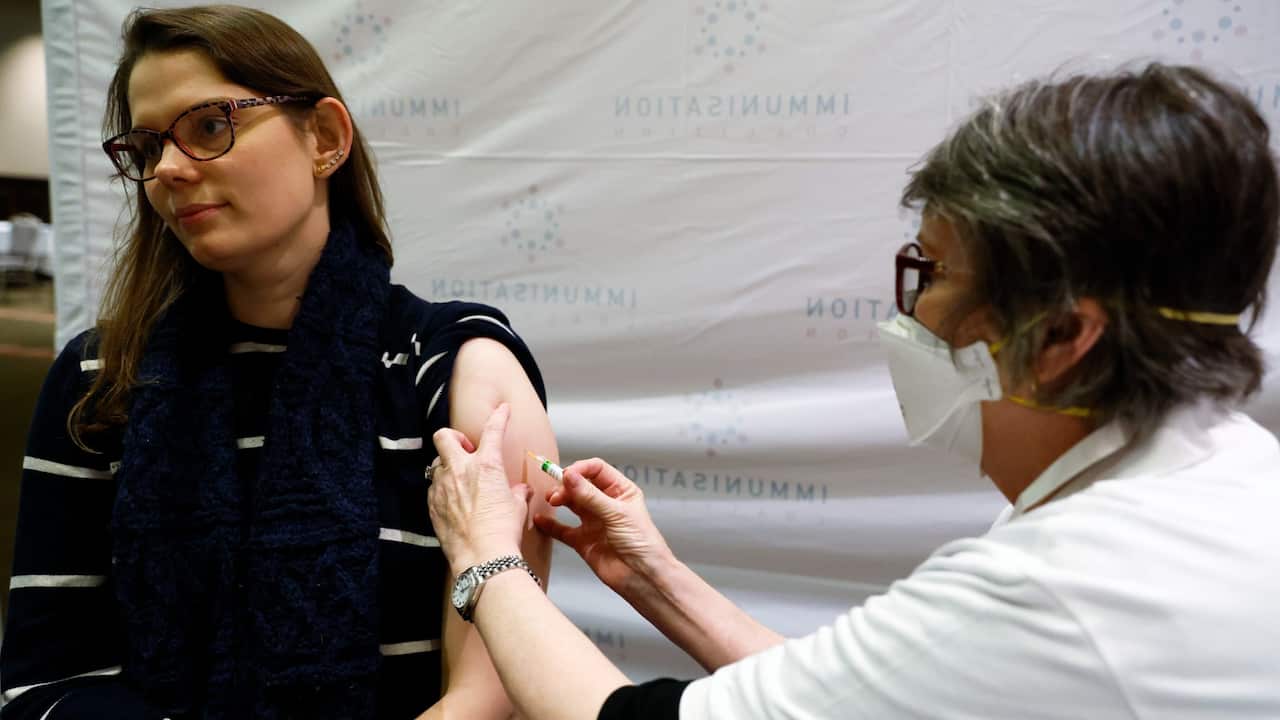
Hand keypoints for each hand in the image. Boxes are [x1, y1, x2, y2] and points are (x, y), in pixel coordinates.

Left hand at [428, 404, 528, 571]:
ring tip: (461, 482)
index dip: (499, 417)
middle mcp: (460, 470)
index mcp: (486, 465)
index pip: (493, 430)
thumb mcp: (518, 507)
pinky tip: (455, 503)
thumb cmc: (502, 531)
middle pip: (444, 437)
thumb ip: (517, 492)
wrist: (482, 557)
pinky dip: (443, 490)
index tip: (503, 410)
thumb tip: (520, 491)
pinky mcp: (432, 505)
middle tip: (466, 449)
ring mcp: (442, 487)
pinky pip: (434, 489)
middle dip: (454, 438)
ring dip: (448, 467)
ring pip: (437, 464)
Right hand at [532, 458, 673, 593]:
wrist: (642, 577)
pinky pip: (562, 529)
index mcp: (621, 491)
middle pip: (581, 485)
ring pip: (571, 504)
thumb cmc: (643, 544)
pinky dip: (550, 524)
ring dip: (559, 499)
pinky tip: (541, 520)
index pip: (597, 470)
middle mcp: (606, 504)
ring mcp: (594, 522)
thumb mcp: (617, 514)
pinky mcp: (583, 540)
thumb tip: (570, 476)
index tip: (567, 474)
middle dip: (567, 485)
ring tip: (551, 501)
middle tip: (557, 492)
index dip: (580, 469)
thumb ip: (590, 496)